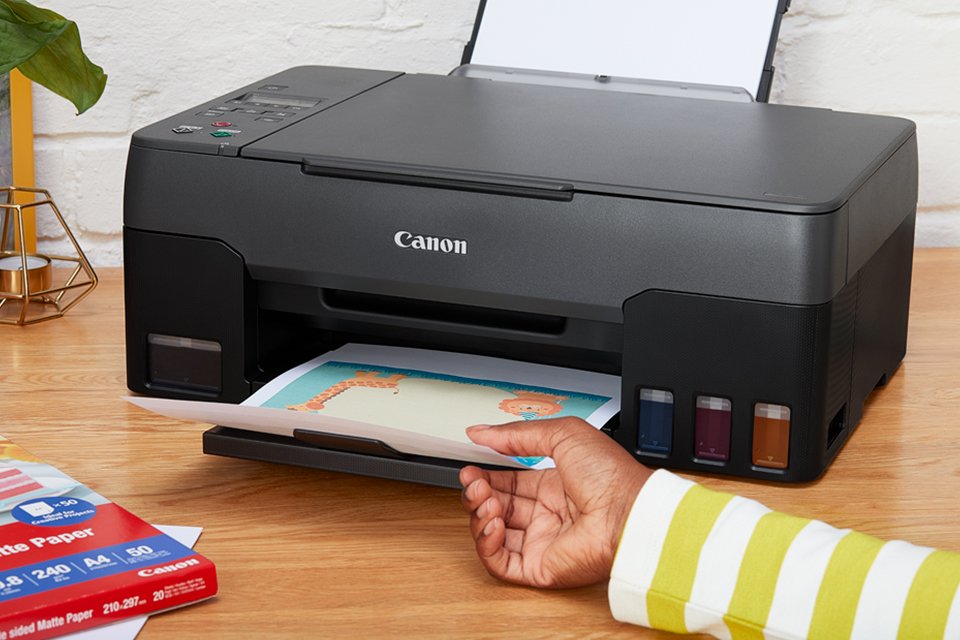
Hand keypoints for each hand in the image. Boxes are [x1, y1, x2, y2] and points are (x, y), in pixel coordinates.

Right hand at [459, 417, 651, 588]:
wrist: (629, 513)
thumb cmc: (609, 475)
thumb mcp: (562, 434)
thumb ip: (517, 434)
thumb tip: (481, 432)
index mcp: (555, 485)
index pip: (509, 482)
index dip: (487, 475)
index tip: (471, 465)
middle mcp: (548, 514)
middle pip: (497, 506)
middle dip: (479, 492)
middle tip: (473, 480)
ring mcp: (543, 542)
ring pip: (493, 534)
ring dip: (480, 515)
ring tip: (486, 500)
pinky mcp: (539, 568)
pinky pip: (499, 562)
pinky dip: (486, 544)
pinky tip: (492, 523)